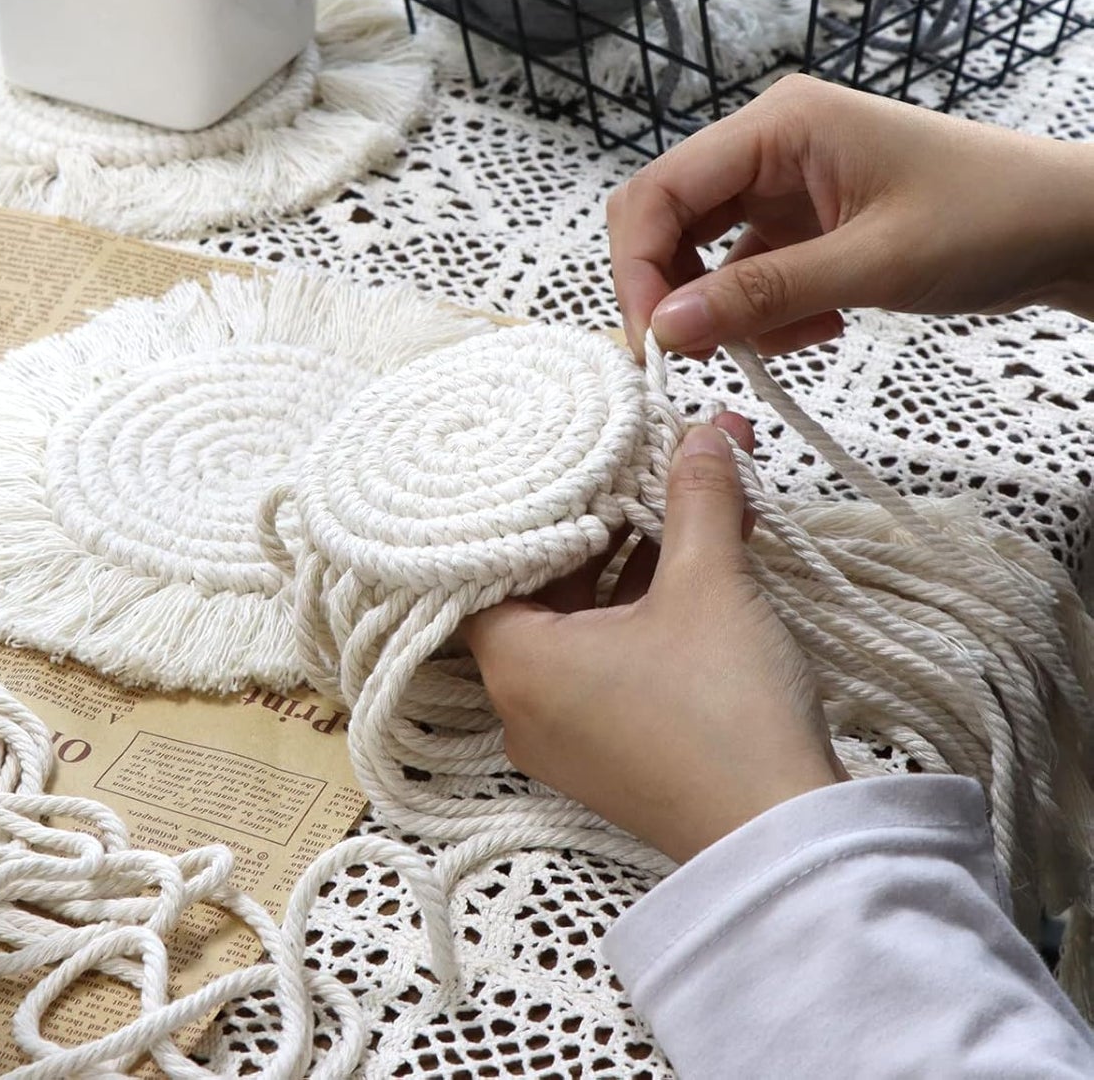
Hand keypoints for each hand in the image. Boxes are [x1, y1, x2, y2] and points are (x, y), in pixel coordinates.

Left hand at [463, 422, 843, 863]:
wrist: (786, 842)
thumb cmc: (725, 714)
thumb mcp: (709, 584)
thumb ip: (696, 498)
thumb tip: (701, 432)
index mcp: (515, 664)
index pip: (486, 564)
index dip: (530, 508)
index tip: (566, 466)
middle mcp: (524, 706)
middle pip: (541, 589)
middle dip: (599, 525)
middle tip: (637, 471)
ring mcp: (569, 737)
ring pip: (583, 624)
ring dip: (631, 563)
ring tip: (683, 502)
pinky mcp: (614, 754)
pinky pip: (611, 663)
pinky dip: (643, 612)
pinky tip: (696, 561)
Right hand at [606, 74, 1093, 359]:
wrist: (1074, 227)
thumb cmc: (995, 217)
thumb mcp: (875, 263)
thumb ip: (763, 295)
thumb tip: (669, 328)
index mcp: (780, 124)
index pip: (661, 190)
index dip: (637, 266)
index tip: (651, 340)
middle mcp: (771, 145)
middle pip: (669, 219)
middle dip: (670, 289)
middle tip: (687, 354)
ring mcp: (785, 183)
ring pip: (705, 253)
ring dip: (723, 308)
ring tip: (778, 339)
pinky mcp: (803, 222)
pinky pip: (749, 273)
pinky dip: (764, 312)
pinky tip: (816, 327)